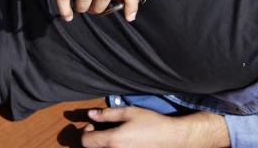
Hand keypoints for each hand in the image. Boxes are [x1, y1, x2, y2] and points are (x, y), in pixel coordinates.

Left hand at [81, 107, 229, 147]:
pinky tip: (122, 144)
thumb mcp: (130, 113)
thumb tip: (91, 114)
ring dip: (103, 147)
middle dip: (93, 141)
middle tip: (101, 132)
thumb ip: (108, 114)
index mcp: (113, 140)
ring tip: (112, 139)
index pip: (86, 141)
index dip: (86, 132)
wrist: (171, 138)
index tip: (94, 126)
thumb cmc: (152, 123)